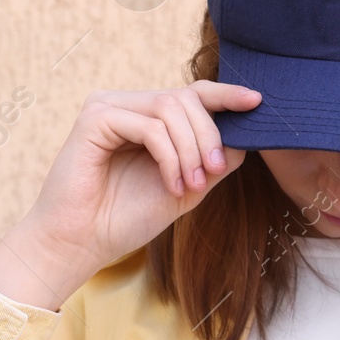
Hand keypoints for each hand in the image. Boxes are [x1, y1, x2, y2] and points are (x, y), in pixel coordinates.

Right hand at [0, 80, 261, 307]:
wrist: (82, 244)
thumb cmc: (125, 219)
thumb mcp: (185, 188)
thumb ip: (213, 162)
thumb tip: (247, 137)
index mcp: (146, 118)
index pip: (192, 95)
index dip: (226, 95)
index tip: (257, 101)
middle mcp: (127, 105)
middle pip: (187, 98)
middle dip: (208, 136)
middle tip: (211, 173)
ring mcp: (109, 108)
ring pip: (171, 109)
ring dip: (190, 150)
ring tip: (190, 185)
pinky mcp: (95, 118)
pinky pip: (150, 127)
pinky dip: (169, 156)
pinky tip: (170, 183)